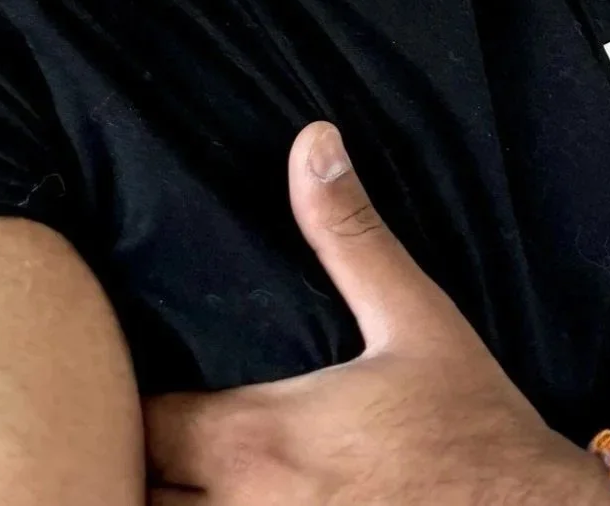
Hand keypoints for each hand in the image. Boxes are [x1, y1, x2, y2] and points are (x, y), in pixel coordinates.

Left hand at [144, 122, 609, 504]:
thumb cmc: (473, 428)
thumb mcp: (415, 319)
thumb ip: (349, 233)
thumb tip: (312, 141)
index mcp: (259, 440)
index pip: (145, 423)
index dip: (136, 403)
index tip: (148, 381)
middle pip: (140, 492)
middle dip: (143, 464)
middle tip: (158, 433)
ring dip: (167, 503)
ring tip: (180, 476)